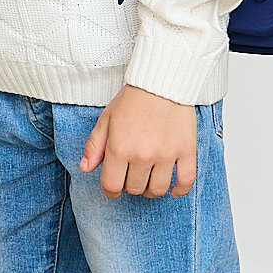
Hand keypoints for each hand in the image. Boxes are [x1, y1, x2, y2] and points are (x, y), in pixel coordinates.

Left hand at [80, 84, 196, 197]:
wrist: (161, 82)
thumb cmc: (132, 100)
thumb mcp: (106, 120)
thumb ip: (94, 146)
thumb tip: (85, 168)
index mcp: (119, 149)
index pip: (112, 186)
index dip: (111, 191)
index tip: (114, 187)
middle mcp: (142, 155)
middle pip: (135, 188)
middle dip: (130, 186)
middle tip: (132, 175)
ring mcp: (166, 155)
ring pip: (158, 189)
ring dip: (151, 189)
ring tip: (150, 180)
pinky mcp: (186, 151)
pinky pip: (185, 181)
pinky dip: (179, 190)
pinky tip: (173, 189)